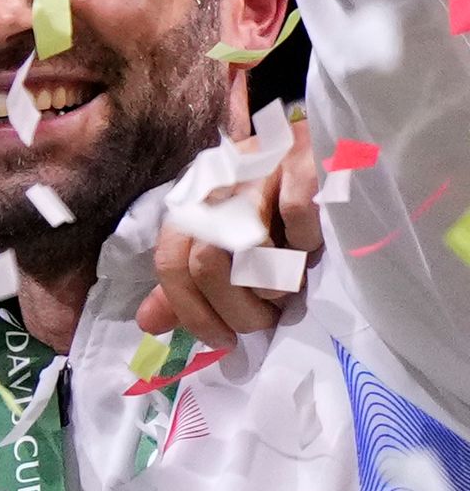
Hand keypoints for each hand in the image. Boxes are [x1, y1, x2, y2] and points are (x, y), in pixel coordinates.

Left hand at [142, 105, 325, 341]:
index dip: (191, 311)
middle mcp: (218, 180)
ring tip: (293, 284)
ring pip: (249, 246)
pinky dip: (309, 242)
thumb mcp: (231, 242)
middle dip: (237, 309)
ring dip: (274, 283)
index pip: (171, 262)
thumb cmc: (283, 205)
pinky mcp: (306, 160)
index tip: (222, 340)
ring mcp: (261, 166)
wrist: (342, 149)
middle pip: (206, 263)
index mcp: (193, 199)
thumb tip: (149, 322)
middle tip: (266, 321)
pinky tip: (317, 244)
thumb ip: (190, 281)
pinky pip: (298, 215)